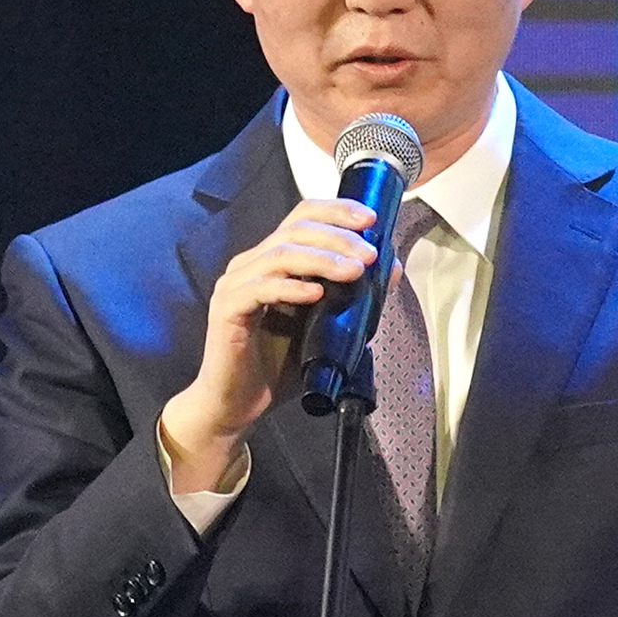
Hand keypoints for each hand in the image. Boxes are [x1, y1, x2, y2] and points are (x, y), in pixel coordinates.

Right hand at [159, 197, 384, 494]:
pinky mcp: (226, 309)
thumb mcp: (328, 328)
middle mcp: (252, 264)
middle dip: (338, 238)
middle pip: (296, 230)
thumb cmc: (277, 366)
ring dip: (322, 259)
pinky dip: (291, 287)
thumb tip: (390, 269)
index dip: (336, 211)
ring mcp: (236, 285)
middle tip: (368, 255)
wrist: (238, 405)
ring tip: (353, 272)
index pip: (303, 217)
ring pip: (280, 253)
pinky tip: (316, 293)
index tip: (369, 219)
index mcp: (273, 261)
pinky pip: (259, 288)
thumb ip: (355, 298)